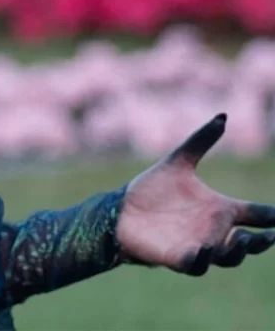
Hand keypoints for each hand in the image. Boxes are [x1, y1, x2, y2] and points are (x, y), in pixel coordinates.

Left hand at [116, 113, 274, 273]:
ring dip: (237, 251)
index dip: (272, 216)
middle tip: (268, 235)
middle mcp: (215, 231)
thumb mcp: (178, 162)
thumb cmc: (152, 190)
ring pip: (229, 257)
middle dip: (261, 242)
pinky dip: (202, 260)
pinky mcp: (179, 257)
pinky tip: (204, 250)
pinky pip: (196, 265)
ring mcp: (200, 246)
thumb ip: (201, 141)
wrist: (121, 211)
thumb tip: (223, 116)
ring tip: (241, 238)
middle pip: (249, 243)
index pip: (256, 215)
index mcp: (221, 210)